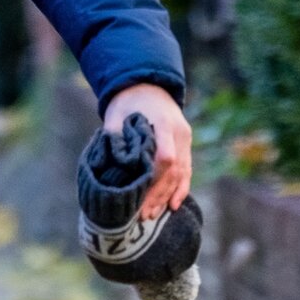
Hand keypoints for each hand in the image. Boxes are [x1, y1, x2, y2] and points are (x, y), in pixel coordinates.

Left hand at [105, 82, 192, 216]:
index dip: (155, 180)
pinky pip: (187, 170)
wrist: (148, 84)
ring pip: (181, 173)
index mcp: (163, 122)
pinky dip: (181, 189)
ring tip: (152, 215)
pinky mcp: (185, 144)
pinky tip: (173, 206)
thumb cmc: (128, 101)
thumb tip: (111, 163)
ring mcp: (185, 138)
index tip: (140, 197)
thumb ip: (115, 136)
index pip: (165, 157)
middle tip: (143, 215)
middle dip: (158, 194)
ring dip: (167, 196)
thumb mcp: (117, 113)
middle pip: (173, 170)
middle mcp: (179, 132)